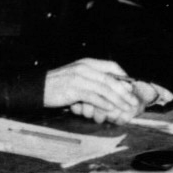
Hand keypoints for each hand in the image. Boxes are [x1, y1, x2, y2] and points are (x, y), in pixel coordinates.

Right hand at [45, 59, 171, 124]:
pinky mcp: (74, 89)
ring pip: (104, 89)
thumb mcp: (76, 76)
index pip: (111, 66)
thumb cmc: (57, 84)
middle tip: (134, 101)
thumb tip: (109, 89)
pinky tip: (111, 109)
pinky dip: (104, 103)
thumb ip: (91, 79)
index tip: (131, 88)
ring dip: (117, 100)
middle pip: (111, 79)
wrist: (38, 88)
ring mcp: (79, 78)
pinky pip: (94, 97)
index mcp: (87, 63)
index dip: (124, 76)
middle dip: (124, 91)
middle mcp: (85, 68)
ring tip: (126, 108)